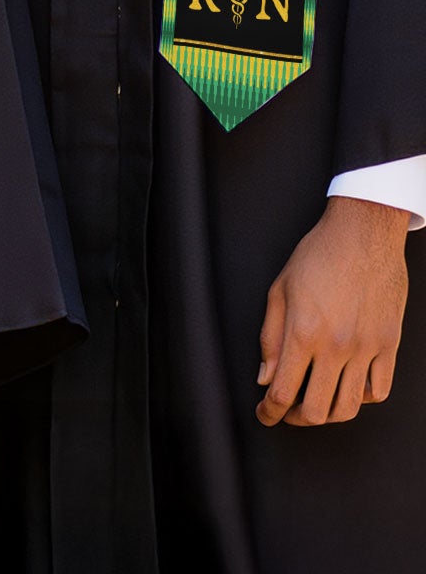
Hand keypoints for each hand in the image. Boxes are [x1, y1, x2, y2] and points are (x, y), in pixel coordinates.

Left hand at [257, 194, 408, 425]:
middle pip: (317, 410)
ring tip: (314, 406)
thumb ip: (270, 338)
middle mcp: (337, 347)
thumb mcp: (279, 290)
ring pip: (350, 407)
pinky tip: (347, 388)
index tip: (264, 415)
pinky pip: (379, 390)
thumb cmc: (317, 256)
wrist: (363, 235)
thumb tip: (265, 377)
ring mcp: (367, 349)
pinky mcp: (389, 346)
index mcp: (303, 332)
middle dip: (295, 419)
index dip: (269, 411)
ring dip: (328, 415)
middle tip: (285, 412)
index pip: (283, 391)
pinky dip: (361, 398)